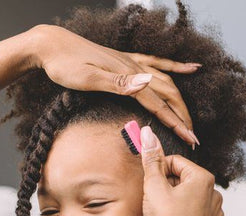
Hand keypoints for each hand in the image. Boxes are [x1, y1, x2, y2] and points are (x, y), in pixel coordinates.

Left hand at [29, 24, 200, 145]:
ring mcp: (130, 62)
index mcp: (127, 75)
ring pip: (165, 81)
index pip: (158, 104)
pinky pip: (156, 63)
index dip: (176, 123)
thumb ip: (118, 83)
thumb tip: (148, 84)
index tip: (190, 140)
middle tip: (193, 137)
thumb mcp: (88, 78)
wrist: (51, 45)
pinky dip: (175, 67)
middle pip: (167, 94)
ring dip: (180, 100)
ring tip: (190, 118)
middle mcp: (134, 67)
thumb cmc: (64, 65)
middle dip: (182, 116)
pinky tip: (190, 68)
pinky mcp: (124, 60)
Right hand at [139, 125, 222, 215]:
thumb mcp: (153, 185)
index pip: (175, 163)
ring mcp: (216, 213)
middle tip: (156, 201)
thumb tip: (147, 132)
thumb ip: (152, 158)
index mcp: (203, 178)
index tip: (151, 184)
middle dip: (169, 187)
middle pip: (184, 180)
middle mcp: (215, 194)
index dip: (159, 172)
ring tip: (165, 215)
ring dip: (177, 202)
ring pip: (191, 198)